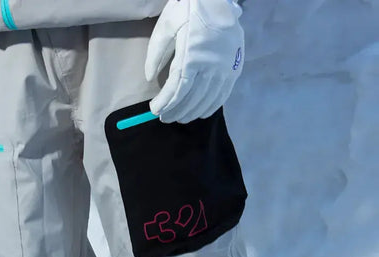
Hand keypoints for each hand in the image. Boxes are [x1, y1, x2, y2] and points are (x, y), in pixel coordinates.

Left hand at [145, 0, 244, 122]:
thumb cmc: (188, 11)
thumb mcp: (166, 26)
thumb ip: (155, 54)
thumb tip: (150, 78)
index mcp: (191, 56)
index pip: (176, 88)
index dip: (165, 103)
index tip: (154, 110)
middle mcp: (210, 66)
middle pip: (191, 98)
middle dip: (176, 111)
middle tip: (164, 118)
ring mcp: (224, 69)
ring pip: (206, 100)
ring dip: (191, 113)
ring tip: (179, 118)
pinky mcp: (233, 69)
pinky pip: (221, 95)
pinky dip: (210, 107)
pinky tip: (200, 114)